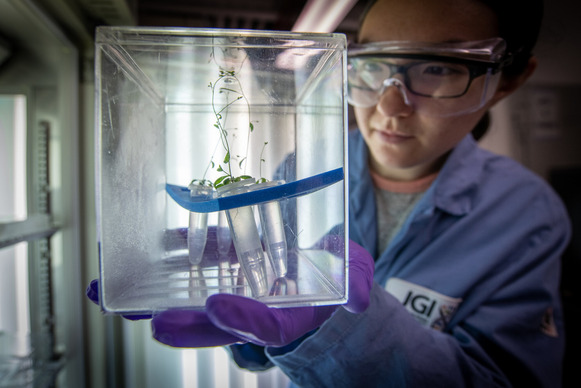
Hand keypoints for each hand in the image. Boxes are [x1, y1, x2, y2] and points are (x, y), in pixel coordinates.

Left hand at [151, 238, 373, 347]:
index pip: (267, 326)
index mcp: (291, 316)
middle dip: (186, 324)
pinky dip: (166, 261)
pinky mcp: (226, 267)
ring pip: (197, 300)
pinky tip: (137, 255)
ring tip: (117, 297)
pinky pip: (195, 266)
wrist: (320, 268)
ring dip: (157, 300)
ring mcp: (237, 290)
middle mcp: (256, 309)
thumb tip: (358, 300)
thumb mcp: (356, 276)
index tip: (218, 308)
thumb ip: (358, 285)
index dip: (244, 319)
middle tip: (150, 320)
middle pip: (219, 324)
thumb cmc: (340, 274)